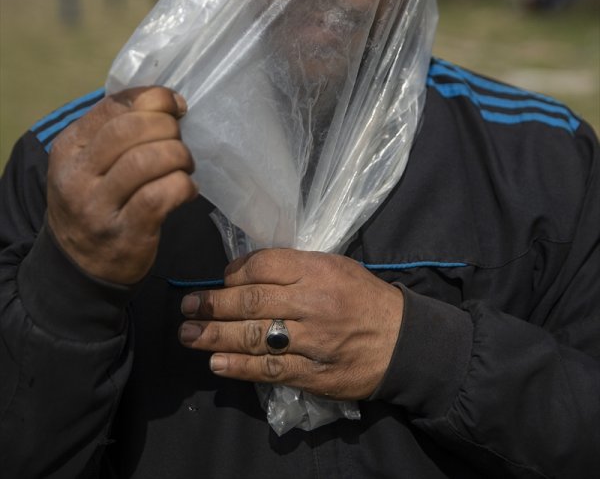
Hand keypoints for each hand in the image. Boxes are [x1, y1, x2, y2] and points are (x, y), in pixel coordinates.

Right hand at [47, 86, 195, 284]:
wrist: (79, 266)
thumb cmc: (96, 200)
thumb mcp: (90, 161)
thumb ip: (117, 128)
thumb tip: (166, 99)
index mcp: (69, 147)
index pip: (114, 105)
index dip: (154, 98)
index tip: (176, 106)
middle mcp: (77, 175)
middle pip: (132, 129)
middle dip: (168, 127)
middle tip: (178, 141)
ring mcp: (97, 207)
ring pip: (147, 160)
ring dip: (178, 156)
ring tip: (184, 166)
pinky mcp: (124, 234)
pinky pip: (160, 196)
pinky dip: (183, 186)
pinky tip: (187, 190)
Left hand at [179, 248, 403, 399]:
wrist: (402, 341)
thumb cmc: (364, 297)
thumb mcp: (335, 266)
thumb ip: (296, 266)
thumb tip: (249, 269)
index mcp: (318, 270)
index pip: (264, 266)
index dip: (235, 272)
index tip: (220, 278)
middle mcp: (312, 303)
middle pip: (251, 302)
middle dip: (213, 304)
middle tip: (187, 306)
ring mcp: (312, 341)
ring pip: (253, 337)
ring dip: (214, 336)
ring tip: (188, 334)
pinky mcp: (313, 374)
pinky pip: (269, 369)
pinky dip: (238, 367)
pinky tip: (216, 363)